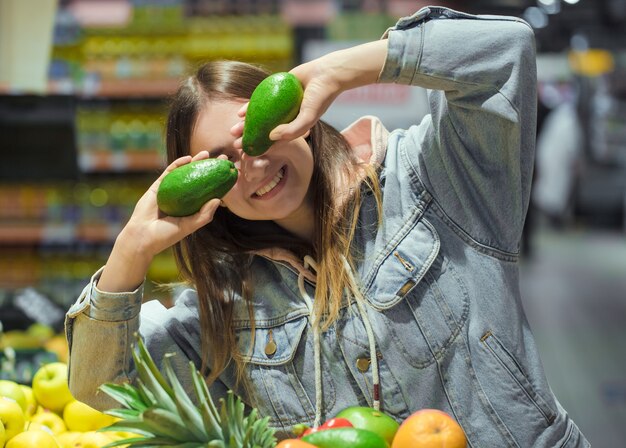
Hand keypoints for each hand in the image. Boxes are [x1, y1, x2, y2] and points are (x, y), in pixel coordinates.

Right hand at [97, 151, 222, 292]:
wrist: (143, 236)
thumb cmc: (167, 235)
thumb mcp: (189, 226)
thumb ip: (204, 215)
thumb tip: (218, 199)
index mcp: (191, 207)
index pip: (207, 191)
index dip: (218, 181)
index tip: (229, 172)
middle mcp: (183, 197)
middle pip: (199, 178)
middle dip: (209, 167)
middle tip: (222, 158)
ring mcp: (171, 190)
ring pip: (185, 173)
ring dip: (195, 161)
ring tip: (206, 153)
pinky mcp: (158, 186)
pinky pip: (169, 172)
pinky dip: (178, 164)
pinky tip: (188, 158)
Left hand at [232, 39, 387, 147]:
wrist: (326, 74)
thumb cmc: (320, 98)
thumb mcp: (308, 118)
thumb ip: (292, 130)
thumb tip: (271, 137)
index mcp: (293, 127)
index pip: (274, 141)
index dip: (261, 147)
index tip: (248, 153)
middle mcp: (285, 118)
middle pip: (263, 130)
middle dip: (249, 138)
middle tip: (235, 144)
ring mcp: (279, 105)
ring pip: (259, 117)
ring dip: (246, 125)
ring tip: (233, 131)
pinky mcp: (275, 91)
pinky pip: (260, 101)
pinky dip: (250, 107)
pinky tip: (240, 113)